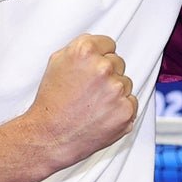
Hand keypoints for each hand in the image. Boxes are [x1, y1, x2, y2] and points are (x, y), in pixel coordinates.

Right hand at [20, 34, 137, 173]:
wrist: (50, 137)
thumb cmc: (51, 103)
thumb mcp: (57, 63)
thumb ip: (81, 49)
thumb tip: (99, 46)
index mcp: (85, 51)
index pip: (109, 44)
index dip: (99, 57)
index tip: (91, 69)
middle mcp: (103, 67)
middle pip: (118, 62)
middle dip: (106, 75)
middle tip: (88, 90)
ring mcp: (116, 89)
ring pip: (125, 83)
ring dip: (114, 92)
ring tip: (93, 104)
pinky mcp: (126, 110)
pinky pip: (131, 102)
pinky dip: (120, 109)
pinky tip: (101, 115)